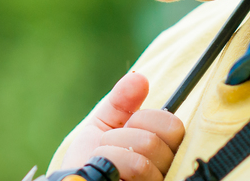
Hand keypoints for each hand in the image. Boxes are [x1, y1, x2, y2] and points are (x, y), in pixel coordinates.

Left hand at [59, 72, 184, 180]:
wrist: (75, 180)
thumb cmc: (93, 154)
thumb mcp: (105, 122)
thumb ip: (122, 100)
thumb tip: (140, 78)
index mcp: (163, 148)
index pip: (173, 126)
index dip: (147, 119)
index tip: (129, 123)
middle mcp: (165, 168)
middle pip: (154, 141)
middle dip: (123, 136)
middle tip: (110, 144)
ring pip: (141, 161)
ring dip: (112, 153)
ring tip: (104, 160)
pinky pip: (135, 170)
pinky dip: (111, 164)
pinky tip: (108, 172)